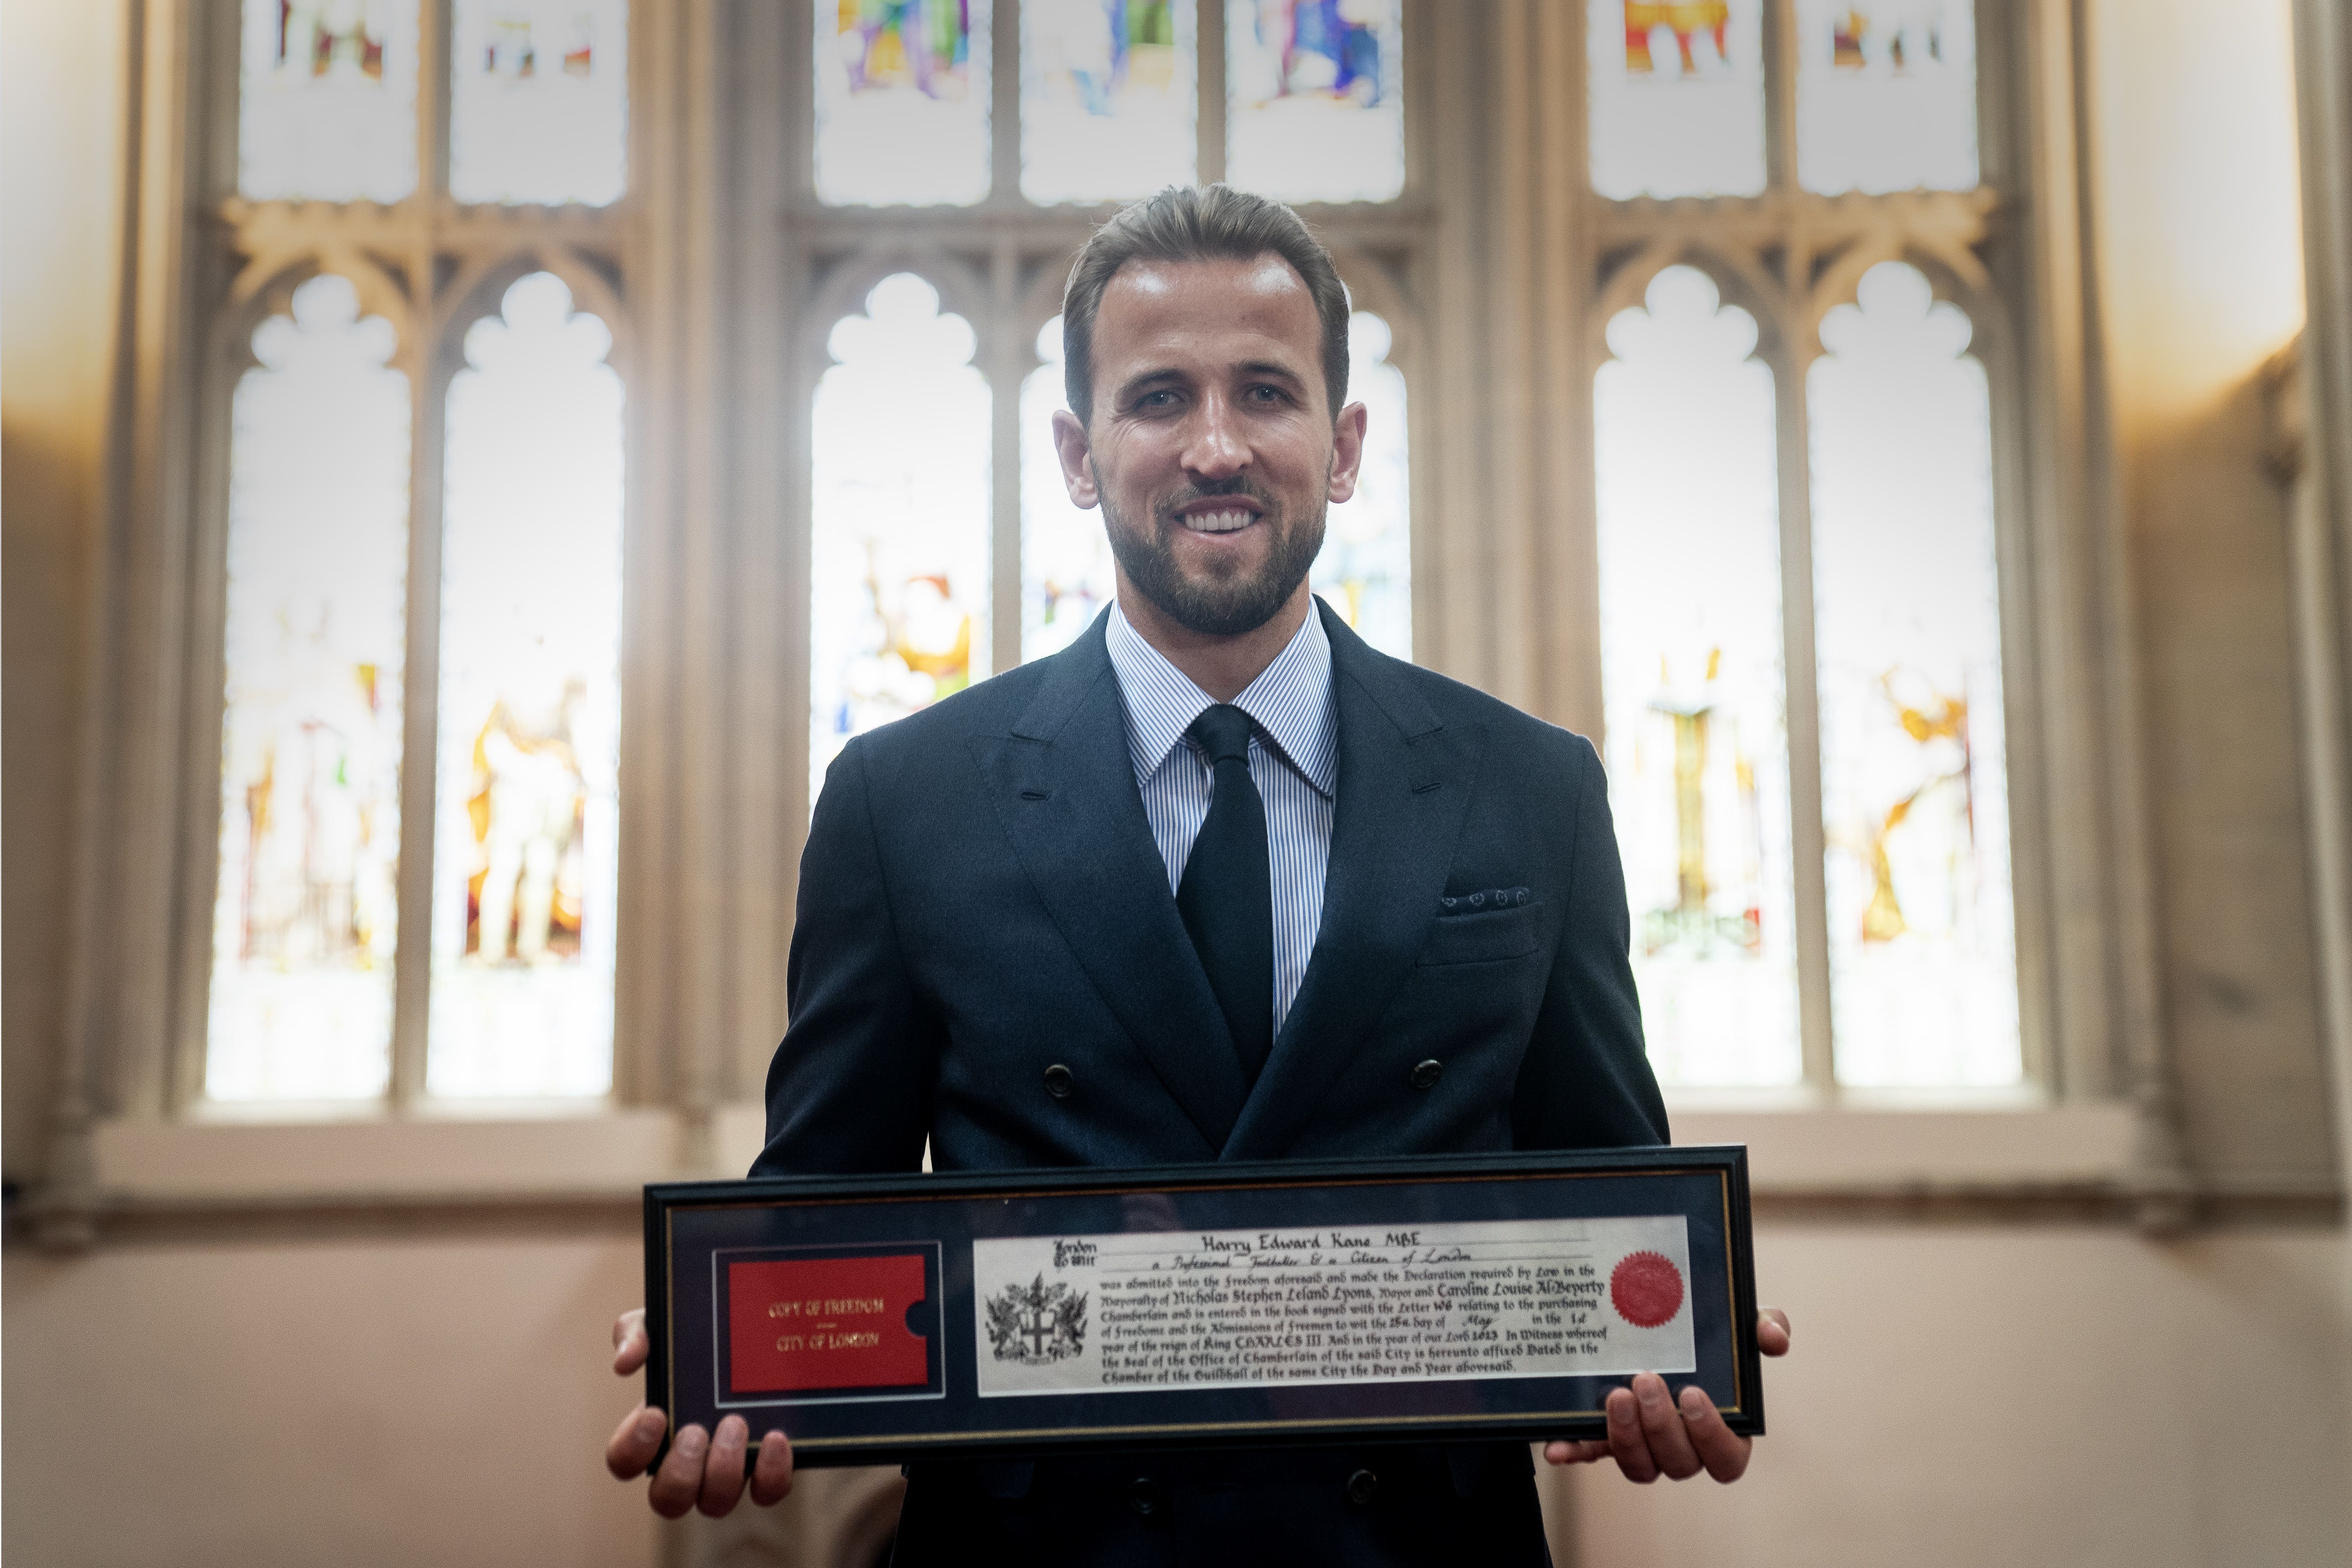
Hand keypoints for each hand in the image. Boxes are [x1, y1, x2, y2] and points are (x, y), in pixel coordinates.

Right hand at [605, 1307, 796, 1517]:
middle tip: (696, 1430)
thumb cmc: (700, 1340)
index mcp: (655, 1431)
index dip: (633, 1449)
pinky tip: (775, 1437)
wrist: (763, 1336)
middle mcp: (688, 1462)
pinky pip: (767, 1491)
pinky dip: (771, 1473)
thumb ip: (639, 1332)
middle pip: (668, 1499)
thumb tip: (625, 1361)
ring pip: (715, 1503)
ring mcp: (728, 1471)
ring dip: (723, 1471)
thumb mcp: (667, 1324)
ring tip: (736, 1424)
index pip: (625, 1462)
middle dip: (680, 1471)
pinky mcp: (767, 1470)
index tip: (655, 1414)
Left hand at [1541, 1307, 1790, 1483]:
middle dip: (1660, 1426)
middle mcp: (1683, 1446)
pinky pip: (1591, 1453)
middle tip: (1645, 1381)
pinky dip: (1575, 1452)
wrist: (1660, 1324)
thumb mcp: (1740, 1322)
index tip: (1692, 1395)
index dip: (1711, 1435)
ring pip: (1639, 1466)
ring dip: (1625, 1438)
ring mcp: (1644, 1444)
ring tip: (1615, 1395)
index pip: (1726, 1458)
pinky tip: (1557, 1446)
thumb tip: (1774, 1338)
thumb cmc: (1711, 1333)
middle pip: (1679, 1464)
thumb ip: (1764, 1326)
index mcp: (1723, 1430)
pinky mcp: (1607, 1437)